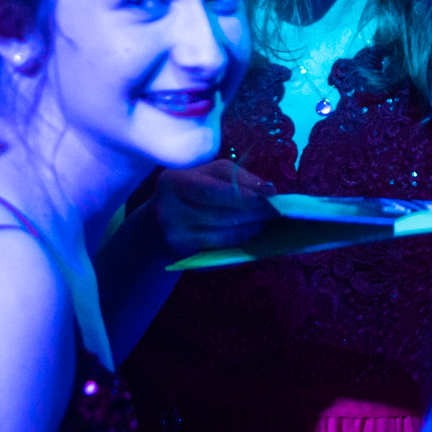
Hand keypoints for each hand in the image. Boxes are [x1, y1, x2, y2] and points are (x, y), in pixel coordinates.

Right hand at [155, 160, 276, 254]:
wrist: (154, 229)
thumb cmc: (186, 194)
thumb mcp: (202, 175)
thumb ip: (232, 176)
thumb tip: (265, 188)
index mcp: (173, 182)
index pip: (216, 189)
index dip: (246, 193)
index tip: (271, 193)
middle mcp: (169, 209)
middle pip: (222, 213)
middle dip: (254, 212)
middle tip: (277, 210)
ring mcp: (175, 236)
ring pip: (224, 233)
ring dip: (251, 228)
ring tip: (267, 222)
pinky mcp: (183, 255)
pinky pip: (220, 248)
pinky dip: (241, 241)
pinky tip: (252, 234)